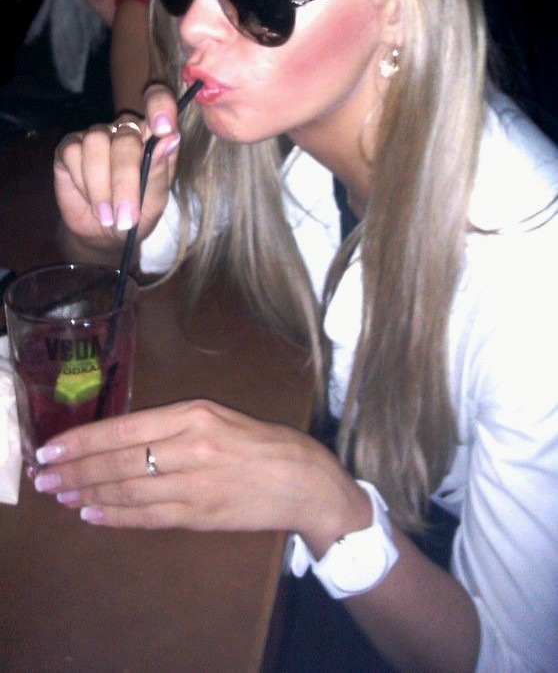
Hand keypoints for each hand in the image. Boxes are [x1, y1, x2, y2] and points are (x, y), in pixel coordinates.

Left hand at [33, 399, 327, 531]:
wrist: (305, 480)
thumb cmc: (264, 443)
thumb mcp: (220, 417)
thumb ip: (175, 426)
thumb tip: (123, 438)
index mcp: (195, 414)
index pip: (125, 428)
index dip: (84, 440)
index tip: (53, 447)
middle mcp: (191, 446)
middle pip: (120, 460)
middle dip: (76, 470)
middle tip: (44, 476)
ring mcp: (196, 484)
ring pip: (129, 490)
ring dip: (89, 493)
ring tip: (60, 494)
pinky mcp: (201, 515)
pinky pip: (148, 516)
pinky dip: (116, 516)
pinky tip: (92, 513)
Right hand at [53, 83, 181, 246]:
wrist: (105, 233)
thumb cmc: (139, 211)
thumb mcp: (156, 198)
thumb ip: (162, 169)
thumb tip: (171, 138)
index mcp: (152, 134)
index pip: (157, 99)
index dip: (161, 105)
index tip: (165, 129)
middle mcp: (124, 129)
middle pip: (126, 137)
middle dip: (125, 181)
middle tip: (126, 217)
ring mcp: (96, 136)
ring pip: (96, 143)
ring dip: (101, 186)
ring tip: (107, 216)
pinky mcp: (69, 147)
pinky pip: (73, 152)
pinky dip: (82, 182)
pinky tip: (90, 199)